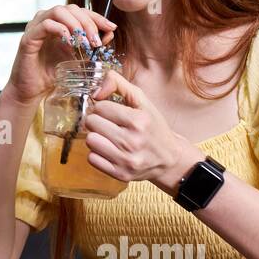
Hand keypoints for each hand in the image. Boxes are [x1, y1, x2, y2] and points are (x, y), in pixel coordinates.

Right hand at [4, 3, 116, 106]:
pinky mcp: (28, 38)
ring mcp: (35, 27)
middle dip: (88, 23)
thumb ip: (92, 44)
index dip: (97, 17)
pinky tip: (70, 45)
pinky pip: (46, 25)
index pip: (79, 11)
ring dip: (76, 25)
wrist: (32, 91)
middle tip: (97, 41)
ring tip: (85, 44)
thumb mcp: (78, 58)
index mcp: (57, 22)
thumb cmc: (52, 73)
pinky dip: (62, 31)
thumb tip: (109, 32)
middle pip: (70, 8)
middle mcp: (45, 20)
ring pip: (58, 11)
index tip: (111, 27)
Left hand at [83, 70, 202, 192]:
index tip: (112, 112)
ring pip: (90, 141)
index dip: (103, 107)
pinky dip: (97, 154)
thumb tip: (95, 92)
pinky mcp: (121, 174)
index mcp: (139, 120)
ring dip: (96, 137)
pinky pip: (92, 159)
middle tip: (109, 124)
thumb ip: (117, 83)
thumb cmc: (153, 126)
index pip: (100, 107)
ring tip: (109, 137)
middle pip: (91, 123)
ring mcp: (127, 160)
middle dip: (97, 121)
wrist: (169, 158)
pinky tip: (110, 151)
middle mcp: (133, 141)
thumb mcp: (141, 100)